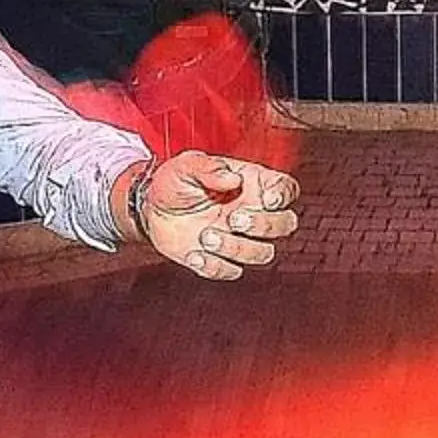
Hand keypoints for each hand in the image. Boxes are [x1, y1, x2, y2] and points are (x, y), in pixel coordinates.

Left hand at [124, 151, 300, 281]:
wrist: (150, 209)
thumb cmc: (174, 181)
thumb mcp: (186, 165)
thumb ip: (209, 167)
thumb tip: (233, 177)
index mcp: (252, 184)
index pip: (286, 189)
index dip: (284, 196)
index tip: (267, 200)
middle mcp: (253, 212)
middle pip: (286, 224)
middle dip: (264, 226)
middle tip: (233, 219)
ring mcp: (240, 239)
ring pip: (264, 253)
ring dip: (237, 249)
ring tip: (205, 236)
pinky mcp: (223, 260)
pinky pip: (232, 271)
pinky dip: (215, 266)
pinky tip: (194, 253)